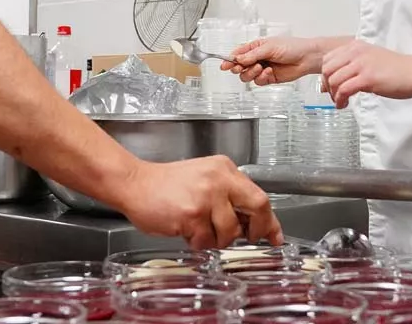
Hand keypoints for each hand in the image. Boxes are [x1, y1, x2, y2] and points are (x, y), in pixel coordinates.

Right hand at [118, 157, 282, 248]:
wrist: (135, 183)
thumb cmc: (165, 185)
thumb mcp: (203, 180)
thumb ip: (228, 197)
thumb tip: (253, 224)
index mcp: (224, 169)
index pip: (259, 196)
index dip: (270, 220)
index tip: (276, 236)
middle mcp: (219, 179)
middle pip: (258, 207)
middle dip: (257, 229)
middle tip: (248, 238)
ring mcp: (206, 196)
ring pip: (230, 231)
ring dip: (216, 239)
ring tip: (199, 229)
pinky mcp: (192, 213)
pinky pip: (206, 241)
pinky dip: (197, 242)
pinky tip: (185, 230)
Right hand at [224, 37, 320, 85]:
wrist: (307, 58)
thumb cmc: (291, 47)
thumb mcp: (269, 47)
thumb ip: (252, 54)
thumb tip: (238, 59)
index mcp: (255, 47)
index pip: (238, 54)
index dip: (229, 59)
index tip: (224, 65)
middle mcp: (257, 58)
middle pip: (239, 67)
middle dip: (239, 68)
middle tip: (242, 67)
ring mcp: (262, 69)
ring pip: (247, 76)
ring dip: (251, 73)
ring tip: (260, 68)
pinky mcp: (269, 78)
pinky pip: (258, 82)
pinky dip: (262, 78)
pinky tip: (269, 72)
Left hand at [322, 40, 411, 106]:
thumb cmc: (397, 69)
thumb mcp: (370, 60)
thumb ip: (352, 67)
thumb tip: (330, 83)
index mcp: (355, 47)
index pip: (327, 59)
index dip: (326, 76)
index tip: (330, 87)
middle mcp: (356, 52)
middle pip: (326, 69)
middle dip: (327, 86)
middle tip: (335, 97)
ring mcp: (361, 64)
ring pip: (333, 80)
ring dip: (333, 95)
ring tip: (341, 102)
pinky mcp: (368, 78)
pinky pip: (343, 90)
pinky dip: (340, 100)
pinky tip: (345, 104)